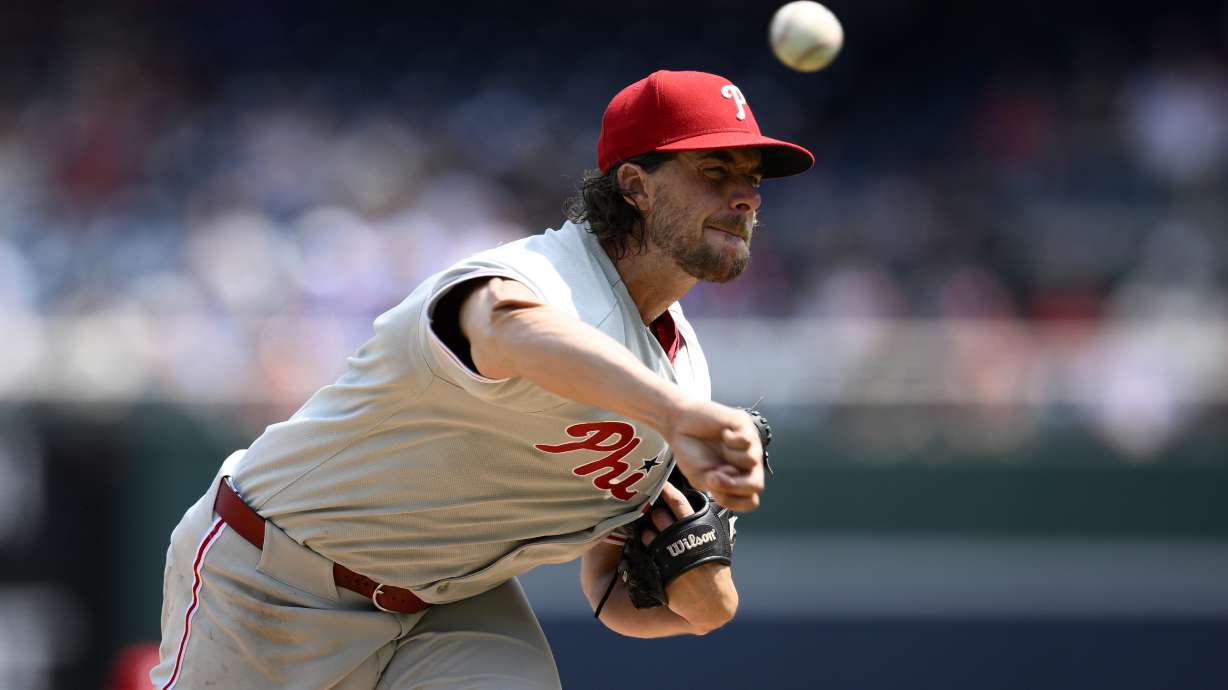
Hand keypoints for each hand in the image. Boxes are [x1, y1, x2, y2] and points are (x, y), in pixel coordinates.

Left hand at [640, 482, 737, 631]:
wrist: (711, 602)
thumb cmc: (715, 570)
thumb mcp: (715, 543)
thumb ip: (702, 525)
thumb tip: (694, 505)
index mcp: (697, 529)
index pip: (679, 503)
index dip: (667, 490)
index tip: (659, 482)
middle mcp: (681, 538)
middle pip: (659, 515)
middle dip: (654, 512)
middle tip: (653, 513)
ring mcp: (669, 553)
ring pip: (648, 532)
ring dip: (646, 531)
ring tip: (651, 534)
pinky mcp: (659, 568)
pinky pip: (644, 550)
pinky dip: (643, 546)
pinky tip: (644, 548)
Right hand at [662, 399, 763, 511]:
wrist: (679, 425)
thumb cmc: (691, 451)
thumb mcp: (699, 478)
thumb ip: (717, 485)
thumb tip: (731, 476)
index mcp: (739, 479)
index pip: (750, 500)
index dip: (735, 501)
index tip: (715, 492)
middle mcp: (748, 464)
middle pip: (757, 485)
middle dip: (734, 485)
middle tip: (714, 476)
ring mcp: (750, 445)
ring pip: (752, 461)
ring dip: (730, 457)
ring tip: (719, 447)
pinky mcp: (745, 426)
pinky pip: (746, 441)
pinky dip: (730, 440)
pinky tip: (723, 433)